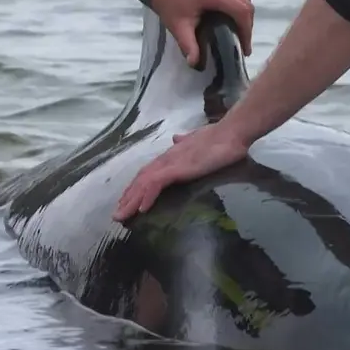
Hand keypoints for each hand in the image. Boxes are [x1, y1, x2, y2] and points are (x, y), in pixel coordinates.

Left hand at [112, 121, 249, 221]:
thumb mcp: (197, 141)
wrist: (231, 133)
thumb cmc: (219, 138)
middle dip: (128, 197)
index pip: (147, 172)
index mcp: (171, 155)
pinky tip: (141, 209)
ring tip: (122, 216)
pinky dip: (147, 196)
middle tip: (118, 214)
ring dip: (131, 200)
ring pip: (144, 183)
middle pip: (140, 179)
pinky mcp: (177, 168)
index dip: (136, 186)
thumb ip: (185, 141)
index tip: (128, 200)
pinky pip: (157, 183)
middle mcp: (166, 158)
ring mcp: (171, 163)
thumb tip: (176, 138)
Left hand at [150, 0, 253, 65]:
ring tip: (240, 32)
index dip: (247, 31)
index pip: (241, 11)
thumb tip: (194, 63)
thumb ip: (188, 45)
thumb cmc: (170, 8)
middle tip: (243, 43)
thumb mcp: (178, 28)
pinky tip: (235, 16)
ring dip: (246, 14)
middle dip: (248, 25)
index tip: (245, 49)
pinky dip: (241, 2)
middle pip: (246, 3)